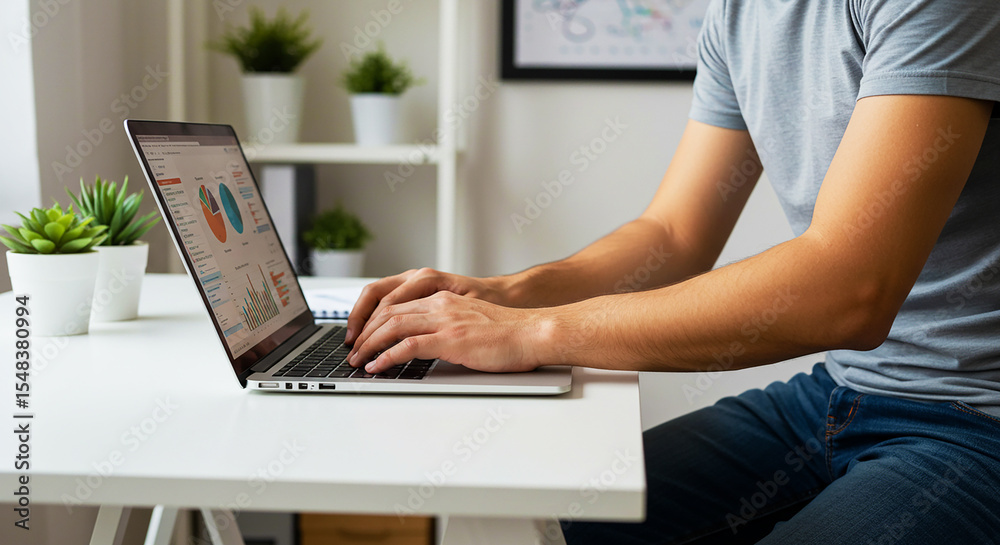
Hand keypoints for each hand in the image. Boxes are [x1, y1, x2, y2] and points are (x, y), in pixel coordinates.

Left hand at [346, 290, 546, 373]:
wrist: (533, 334)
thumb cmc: (509, 335)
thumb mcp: (470, 324)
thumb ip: (446, 328)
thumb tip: (425, 347)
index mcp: (443, 299)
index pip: (396, 305)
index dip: (373, 321)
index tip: (362, 337)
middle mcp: (440, 305)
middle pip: (388, 313)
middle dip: (365, 333)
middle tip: (353, 351)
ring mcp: (445, 320)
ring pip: (392, 326)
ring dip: (370, 345)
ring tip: (358, 360)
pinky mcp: (451, 339)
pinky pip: (408, 346)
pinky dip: (387, 357)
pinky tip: (377, 367)